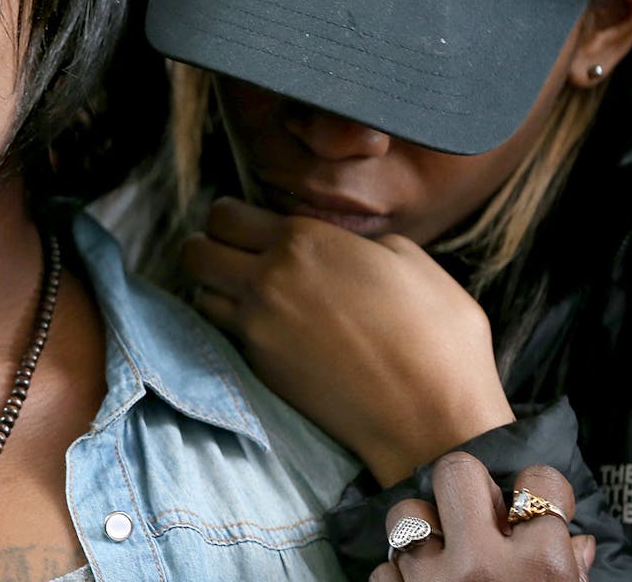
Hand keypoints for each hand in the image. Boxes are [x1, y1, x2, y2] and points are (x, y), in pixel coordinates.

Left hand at [184, 197, 514, 484]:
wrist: (431, 416)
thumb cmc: (437, 334)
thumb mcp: (407, 257)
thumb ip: (354, 240)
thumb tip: (333, 244)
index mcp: (303, 241)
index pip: (225, 215)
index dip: (232, 217)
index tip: (248, 227)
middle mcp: (267, 280)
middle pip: (195, 252)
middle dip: (207, 248)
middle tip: (234, 255)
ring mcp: (257, 328)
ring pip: (199, 295)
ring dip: (214, 290)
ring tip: (246, 293)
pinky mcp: (259, 369)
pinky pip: (224, 335)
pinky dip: (233, 327)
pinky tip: (265, 328)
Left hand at [370, 453, 593, 581]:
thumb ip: (570, 570)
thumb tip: (576, 543)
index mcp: (541, 566)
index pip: (539, 480)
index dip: (538, 489)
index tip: (532, 504)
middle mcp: (484, 566)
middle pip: (456, 470)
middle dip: (464, 486)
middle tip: (473, 511)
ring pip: (406, 513)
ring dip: (422, 531)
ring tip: (440, 553)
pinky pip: (384, 567)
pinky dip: (400, 576)